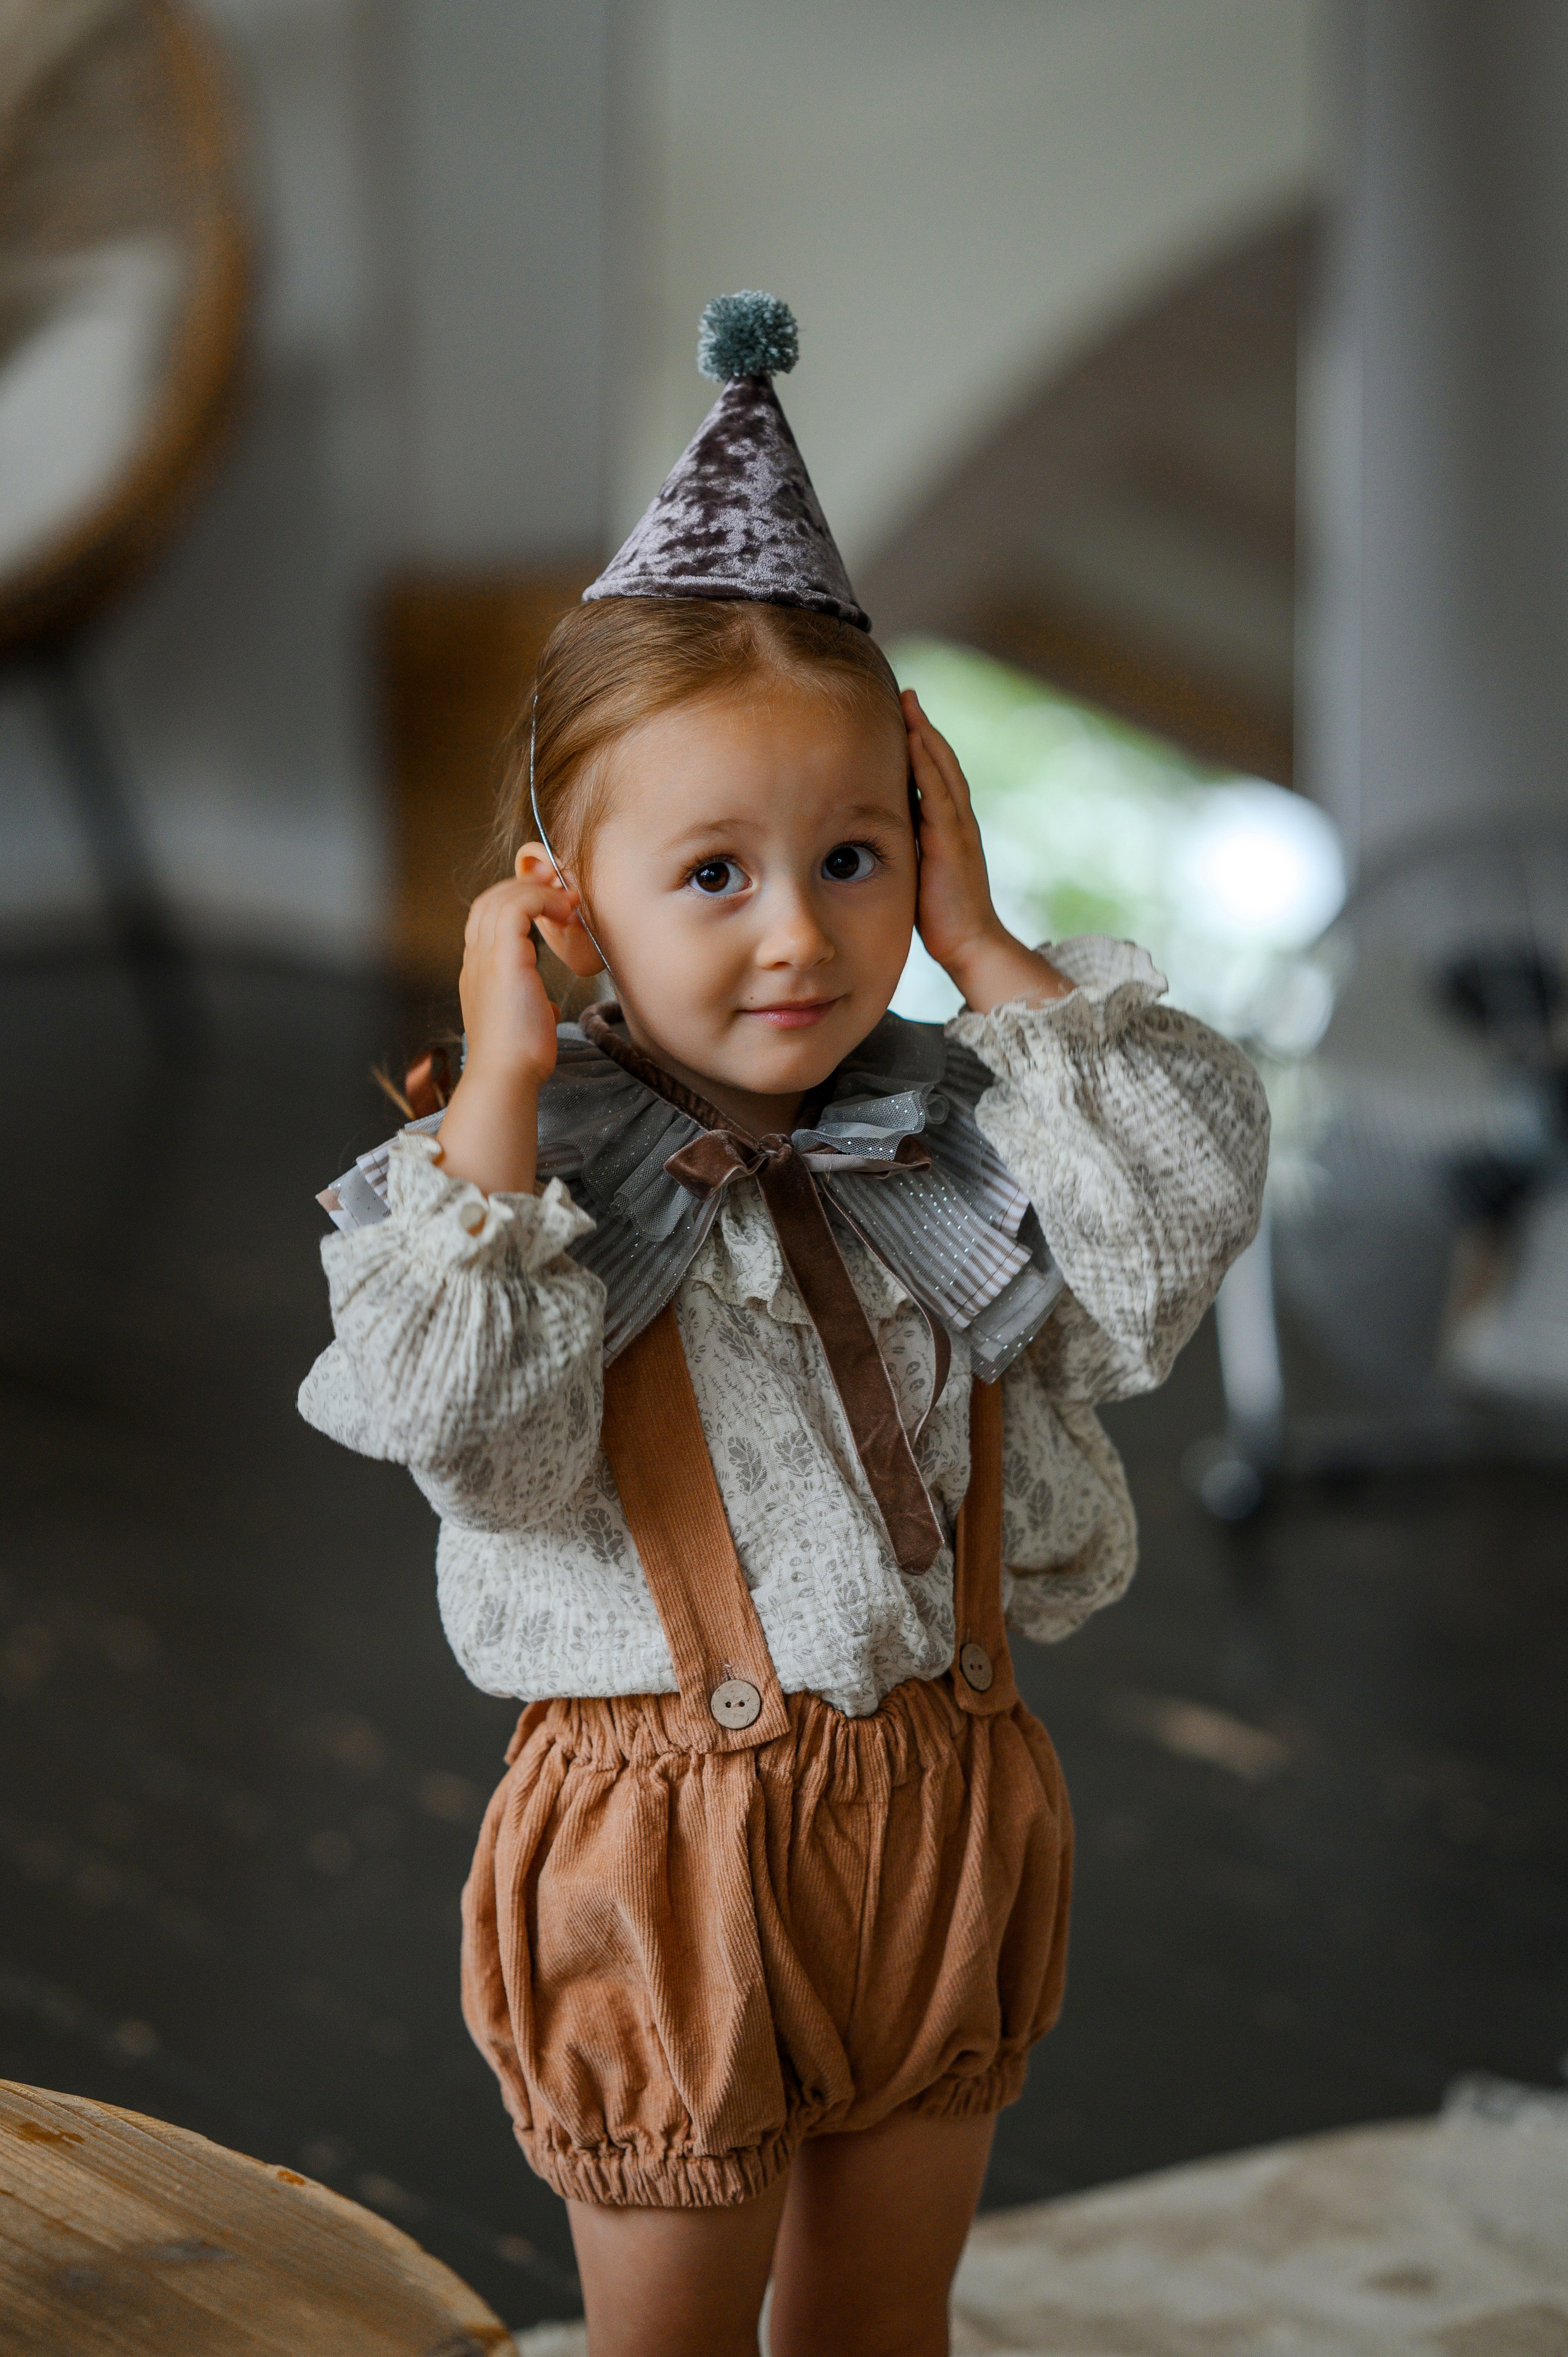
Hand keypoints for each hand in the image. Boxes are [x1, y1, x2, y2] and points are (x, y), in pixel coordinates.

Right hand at [435, 869, 578, 1195]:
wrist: (507, 1077)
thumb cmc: (520, 1059)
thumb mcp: (524, 1023)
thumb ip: (529, 1005)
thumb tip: (542, 1005)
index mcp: (479, 974)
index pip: (488, 920)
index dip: (518, 902)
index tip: (552, 902)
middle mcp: (475, 960)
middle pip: (489, 900)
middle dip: (524, 885)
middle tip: (559, 885)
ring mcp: (485, 957)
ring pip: (500, 897)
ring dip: (536, 889)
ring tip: (566, 896)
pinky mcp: (503, 959)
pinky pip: (517, 907)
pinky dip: (542, 900)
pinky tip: (564, 910)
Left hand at [903, 691, 1070, 1011]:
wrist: (971, 945)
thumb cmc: (942, 917)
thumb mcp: (921, 873)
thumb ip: (910, 849)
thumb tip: (882, 836)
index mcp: (950, 828)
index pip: (936, 776)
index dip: (923, 744)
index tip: (905, 717)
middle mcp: (958, 822)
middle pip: (942, 762)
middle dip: (924, 728)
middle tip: (907, 695)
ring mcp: (958, 830)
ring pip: (943, 772)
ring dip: (927, 736)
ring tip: (910, 707)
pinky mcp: (951, 843)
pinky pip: (939, 795)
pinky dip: (928, 766)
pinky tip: (916, 743)